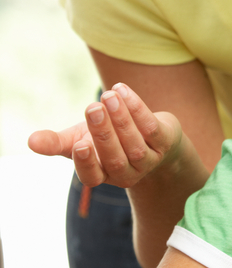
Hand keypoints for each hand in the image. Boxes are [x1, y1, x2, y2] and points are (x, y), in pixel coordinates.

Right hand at [28, 83, 182, 188]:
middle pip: (115, 158)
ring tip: (109, 96)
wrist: (150, 135)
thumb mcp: (79, 139)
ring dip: (122, 119)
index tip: (80, 144)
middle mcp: (126, 172)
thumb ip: (56, 143)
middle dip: (103, 133)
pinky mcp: (165, 142)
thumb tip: (31, 141)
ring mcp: (148, 159)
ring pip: (135, 144)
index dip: (86, 163)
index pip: (93, 176)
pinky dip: (138, 109)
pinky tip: (123, 91)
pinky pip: (152, 127)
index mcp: (102, 173)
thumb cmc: (105, 139)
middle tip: (93, 107)